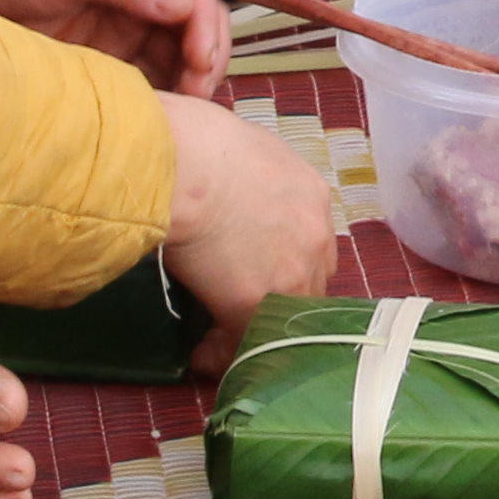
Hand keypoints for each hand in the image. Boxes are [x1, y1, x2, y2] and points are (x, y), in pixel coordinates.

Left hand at [0, 0, 231, 94]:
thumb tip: (185, 4)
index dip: (205, 25)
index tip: (199, 64)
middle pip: (194, 22)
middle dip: (203, 58)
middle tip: (196, 97)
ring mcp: (126, 16)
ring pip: (176, 52)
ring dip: (185, 80)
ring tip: (183, 113)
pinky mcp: (107, 48)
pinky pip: (145, 72)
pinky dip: (158, 92)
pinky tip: (159, 113)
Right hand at [153, 89, 341, 370]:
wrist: (184, 163)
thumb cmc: (195, 141)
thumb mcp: (239, 150)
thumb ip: (247, 178)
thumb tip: (226, 190)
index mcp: (311, 195)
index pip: (309, 242)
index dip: (284, 261)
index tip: (255, 270)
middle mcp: (315, 236)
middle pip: (309, 283)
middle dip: (278, 301)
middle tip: (242, 313)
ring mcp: (291, 274)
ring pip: (282, 317)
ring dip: (255, 332)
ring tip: (219, 344)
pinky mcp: (255, 304)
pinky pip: (244, 342)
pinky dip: (222, 354)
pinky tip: (201, 358)